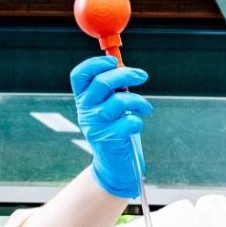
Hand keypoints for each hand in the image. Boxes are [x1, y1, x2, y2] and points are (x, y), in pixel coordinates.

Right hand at [69, 56, 153, 198]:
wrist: (114, 164)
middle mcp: (85, 111)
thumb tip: (122, 65)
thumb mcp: (109, 106)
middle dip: (125, 74)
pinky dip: (138, 121)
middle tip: (142, 76)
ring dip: (138, 101)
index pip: (80, 75)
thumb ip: (113, 87)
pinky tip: (137, 124)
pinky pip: (129, 122)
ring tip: (145, 107)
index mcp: (83, 99)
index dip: (95, 63)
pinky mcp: (109, 139)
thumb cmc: (115, 129)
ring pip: (119, 101)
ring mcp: (95, 126)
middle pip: (101, 82)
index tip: (114, 61)